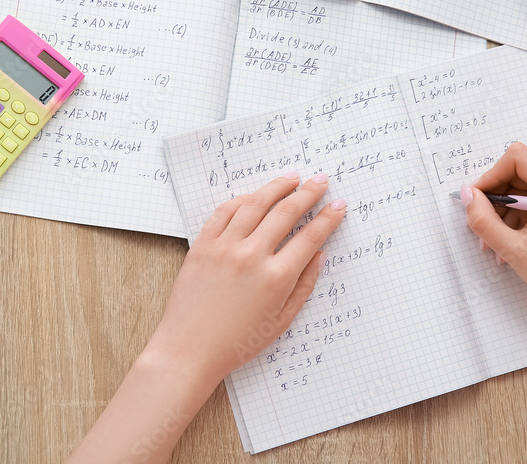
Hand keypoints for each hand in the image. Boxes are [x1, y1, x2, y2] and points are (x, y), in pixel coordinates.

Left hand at [146, 172, 346, 385]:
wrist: (189, 349)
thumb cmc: (236, 343)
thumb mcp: (280, 321)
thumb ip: (303, 286)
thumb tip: (319, 257)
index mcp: (276, 278)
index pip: (310, 238)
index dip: (328, 218)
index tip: (338, 205)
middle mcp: (251, 257)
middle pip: (286, 213)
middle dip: (308, 193)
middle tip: (320, 181)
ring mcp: (224, 248)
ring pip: (255, 204)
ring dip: (276, 187)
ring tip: (291, 178)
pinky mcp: (202, 246)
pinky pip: (224, 212)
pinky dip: (242, 199)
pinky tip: (254, 196)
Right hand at [460, 143, 526, 323]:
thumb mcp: (512, 248)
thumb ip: (483, 219)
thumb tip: (466, 194)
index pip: (516, 158)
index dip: (491, 176)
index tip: (478, 200)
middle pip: (516, 171)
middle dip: (495, 198)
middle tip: (482, 226)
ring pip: (520, 186)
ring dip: (502, 211)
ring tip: (494, 242)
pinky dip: (514, 216)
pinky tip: (508, 240)